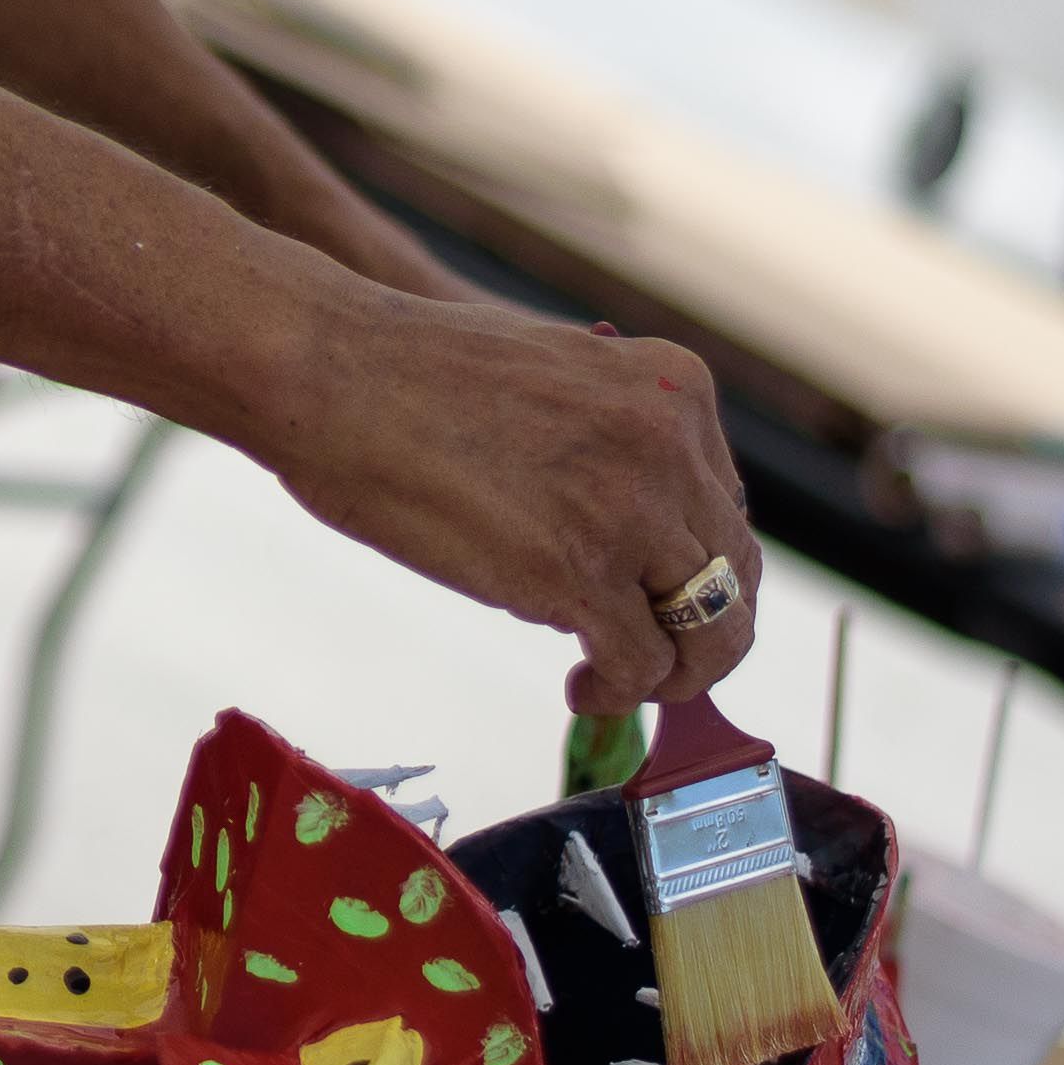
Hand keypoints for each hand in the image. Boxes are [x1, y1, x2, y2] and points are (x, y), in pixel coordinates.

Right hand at [254, 292, 766, 716]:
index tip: (654, 600)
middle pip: (732, 572)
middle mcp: (673, 444)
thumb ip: (612, 435)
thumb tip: (631, 519)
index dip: (692, 568)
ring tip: (614, 678)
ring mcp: (632, 510)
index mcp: (674, 386)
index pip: (724, 507)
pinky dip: (622, 691)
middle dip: (697, 630)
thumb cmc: (411, 373)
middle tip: (647, 657)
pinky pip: (644, 663)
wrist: (331, 372)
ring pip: (710, 628)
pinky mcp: (582, 573)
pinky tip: (583, 688)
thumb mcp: (556, 375)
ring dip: (670, 671)